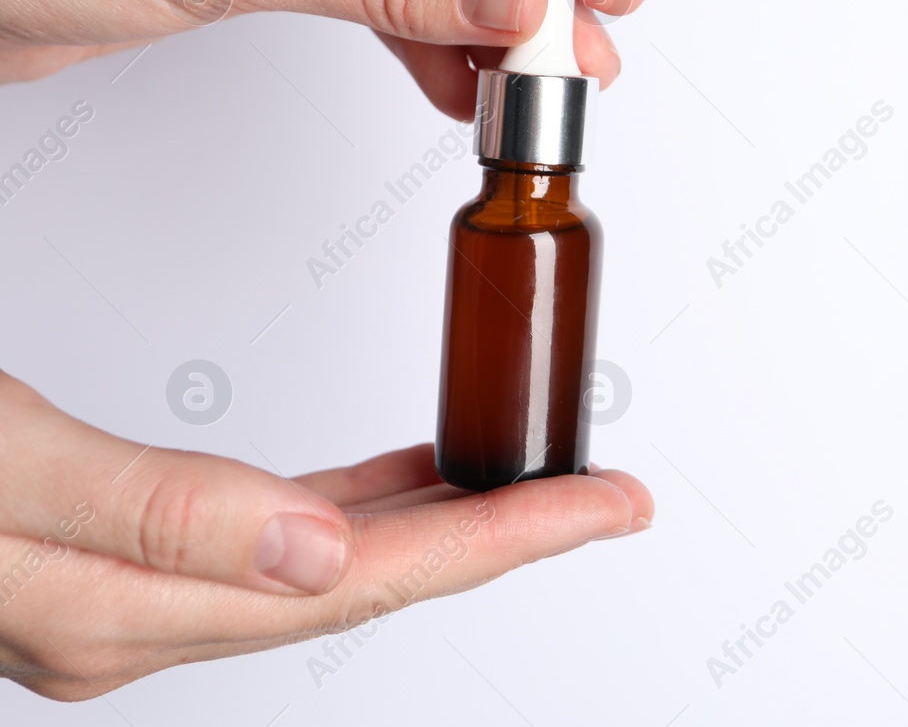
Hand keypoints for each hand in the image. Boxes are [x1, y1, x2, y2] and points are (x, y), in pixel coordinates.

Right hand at [0, 372, 651, 699]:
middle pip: (366, 587)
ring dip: (434, 524)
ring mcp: (122, 596)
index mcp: (120, 605)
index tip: (605, 505)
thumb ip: (154, 517)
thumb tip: (318, 559)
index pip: (367, 583)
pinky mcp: (113, 555)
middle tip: (602, 493)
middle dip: (498, 539)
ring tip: (529, 479)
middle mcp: (133, 618)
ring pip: (327, 569)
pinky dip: (354, 510)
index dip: (504, 543)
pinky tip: (393, 482)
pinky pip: (270, 543)